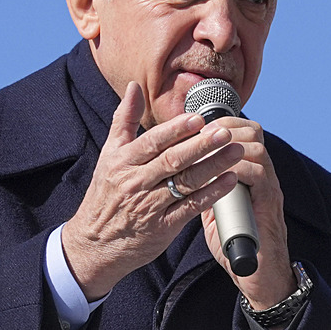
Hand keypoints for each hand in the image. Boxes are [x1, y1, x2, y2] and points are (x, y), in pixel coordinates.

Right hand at [62, 82, 243, 299]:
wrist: (95, 244)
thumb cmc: (106, 193)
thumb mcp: (109, 154)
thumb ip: (124, 119)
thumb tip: (134, 86)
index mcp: (123, 161)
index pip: (153, 142)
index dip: (176, 130)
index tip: (198, 118)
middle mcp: (136, 182)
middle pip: (173, 161)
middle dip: (201, 145)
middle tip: (225, 132)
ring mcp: (150, 206)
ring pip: (186, 183)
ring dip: (213, 166)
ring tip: (236, 152)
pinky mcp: (163, 227)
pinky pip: (191, 208)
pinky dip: (211, 194)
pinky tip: (230, 181)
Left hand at [200, 117, 296, 309]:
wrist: (258, 275)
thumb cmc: (233, 241)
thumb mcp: (214, 206)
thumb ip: (206, 186)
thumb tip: (184, 169)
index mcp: (249, 171)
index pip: (243, 130)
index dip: (221, 122)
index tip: (198, 124)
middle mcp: (263, 174)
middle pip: (253, 132)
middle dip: (226, 127)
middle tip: (203, 134)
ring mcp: (269, 188)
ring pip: (257, 149)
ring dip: (230, 145)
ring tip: (209, 150)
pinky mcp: (270, 205)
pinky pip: (259, 175)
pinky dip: (237, 169)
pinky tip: (219, 173)